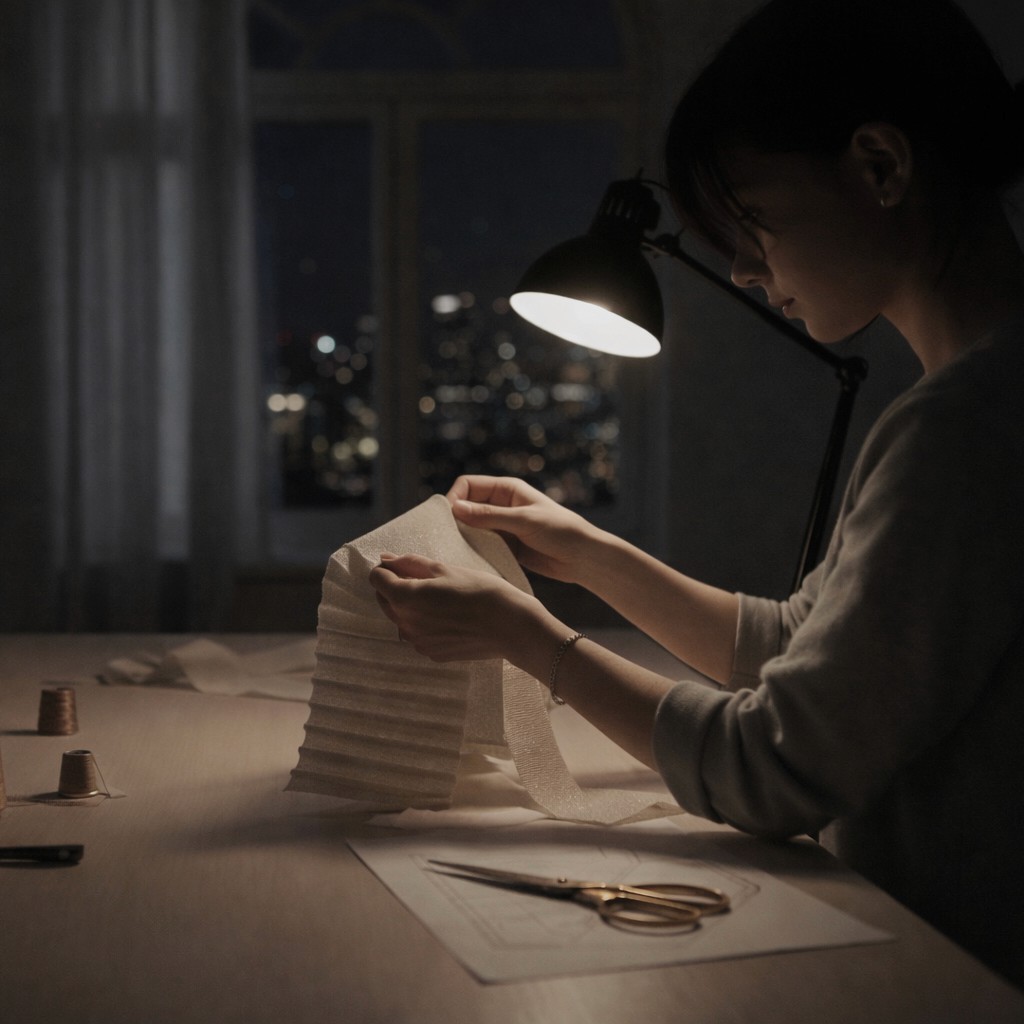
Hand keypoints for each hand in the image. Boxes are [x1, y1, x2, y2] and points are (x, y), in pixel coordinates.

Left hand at [368, 553, 544, 661]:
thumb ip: (410, 563)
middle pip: (384, 600)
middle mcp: (405, 623)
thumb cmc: (480, 591)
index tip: (404, 565)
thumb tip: (386, 559)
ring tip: (439, 599)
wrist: (509, 626)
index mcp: (405, 597)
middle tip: (424, 579)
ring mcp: (418, 642)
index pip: (376, 579)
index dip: (388, 568)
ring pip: (400, 619)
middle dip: (395, 586)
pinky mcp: (431, 653)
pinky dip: (424, 624)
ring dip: (410, 607)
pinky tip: (447, 617)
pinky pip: (417, 635)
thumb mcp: (445, 569)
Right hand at [446, 475, 596, 584]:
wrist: (583, 558)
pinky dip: (473, 552)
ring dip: (463, 538)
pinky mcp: (505, 546)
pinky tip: (469, 561)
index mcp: (507, 489)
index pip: (468, 485)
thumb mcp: (524, 521)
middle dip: (455, 520)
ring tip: (455, 551)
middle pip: (466, 507)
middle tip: (445, 538)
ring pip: (471, 528)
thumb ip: (490, 516)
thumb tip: (455, 509)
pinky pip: (481, 546)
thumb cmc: (561, 531)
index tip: (449, 519)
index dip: (455, 498)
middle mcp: (501, 505)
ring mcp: (502, 527)